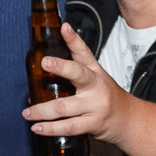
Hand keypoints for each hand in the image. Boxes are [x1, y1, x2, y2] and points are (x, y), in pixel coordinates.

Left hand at [22, 22, 133, 144]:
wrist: (128, 120)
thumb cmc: (104, 97)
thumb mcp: (94, 80)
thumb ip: (71, 77)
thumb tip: (37, 83)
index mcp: (94, 72)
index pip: (83, 52)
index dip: (73, 39)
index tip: (64, 27)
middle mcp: (95, 86)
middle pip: (78, 74)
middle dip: (61, 67)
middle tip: (44, 62)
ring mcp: (95, 105)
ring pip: (64, 107)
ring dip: (42, 110)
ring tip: (27, 113)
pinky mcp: (92, 123)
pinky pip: (68, 127)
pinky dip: (50, 129)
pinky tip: (38, 128)